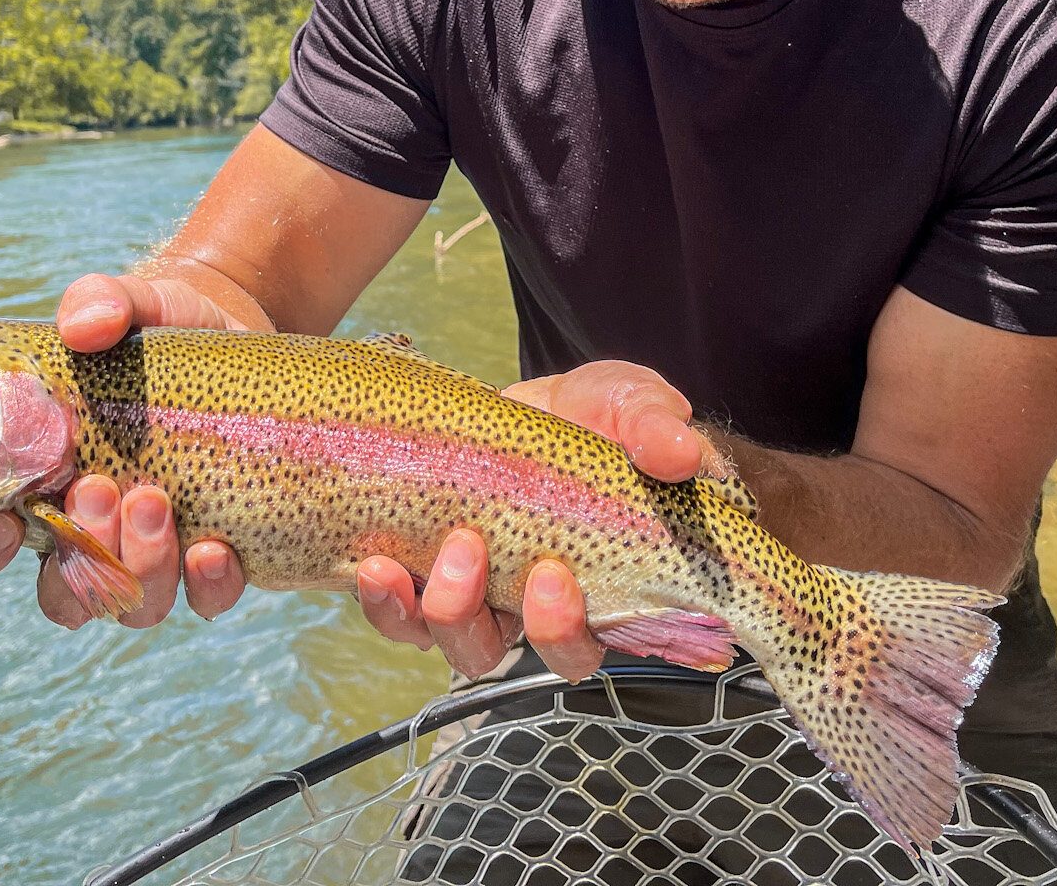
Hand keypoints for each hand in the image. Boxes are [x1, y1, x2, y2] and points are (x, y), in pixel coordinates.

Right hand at [0, 272, 250, 625]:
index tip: (0, 520)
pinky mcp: (215, 550)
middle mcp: (91, 528)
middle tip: (100, 487)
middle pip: (61, 589)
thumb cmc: (156, 326)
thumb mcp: (129, 304)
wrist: (233, 334)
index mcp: (39, 481)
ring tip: (156, 500)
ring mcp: (154, 547)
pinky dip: (208, 586)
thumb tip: (83, 325)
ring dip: (140, 568)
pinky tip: (215, 550)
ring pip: (131, 604)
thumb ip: (98, 302)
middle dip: (77, 552)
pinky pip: (206, 599)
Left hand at [354, 360, 710, 683]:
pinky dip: (385, 598)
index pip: (588, 644)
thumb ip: (656, 427)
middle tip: (483, 551)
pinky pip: (400, 612)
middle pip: (515, 654)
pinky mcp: (427, 569)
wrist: (530, 402)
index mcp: (598, 587)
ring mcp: (478, 592)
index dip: (567, 634)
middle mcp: (534, 606)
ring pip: (457, 642)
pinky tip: (377, 564)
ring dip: (442, 611)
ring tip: (445, 547)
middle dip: (493, 619)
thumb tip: (680, 452)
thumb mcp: (631, 404)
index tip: (554, 579)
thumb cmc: (597, 416)